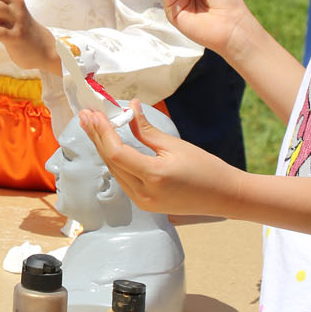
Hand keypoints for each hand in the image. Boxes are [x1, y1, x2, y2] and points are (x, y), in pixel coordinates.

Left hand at [79, 102, 239, 216]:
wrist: (224, 196)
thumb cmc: (205, 169)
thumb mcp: (174, 145)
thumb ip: (146, 129)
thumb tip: (129, 107)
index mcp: (154, 177)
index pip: (117, 153)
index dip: (103, 132)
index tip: (95, 113)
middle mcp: (144, 194)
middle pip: (111, 162)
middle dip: (96, 137)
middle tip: (86, 115)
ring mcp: (143, 202)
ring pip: (114, 171)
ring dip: (102, 147)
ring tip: (92, 126)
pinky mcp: (145, 204)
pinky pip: (123, 179)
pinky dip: (114, 160)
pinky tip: (107, 144)